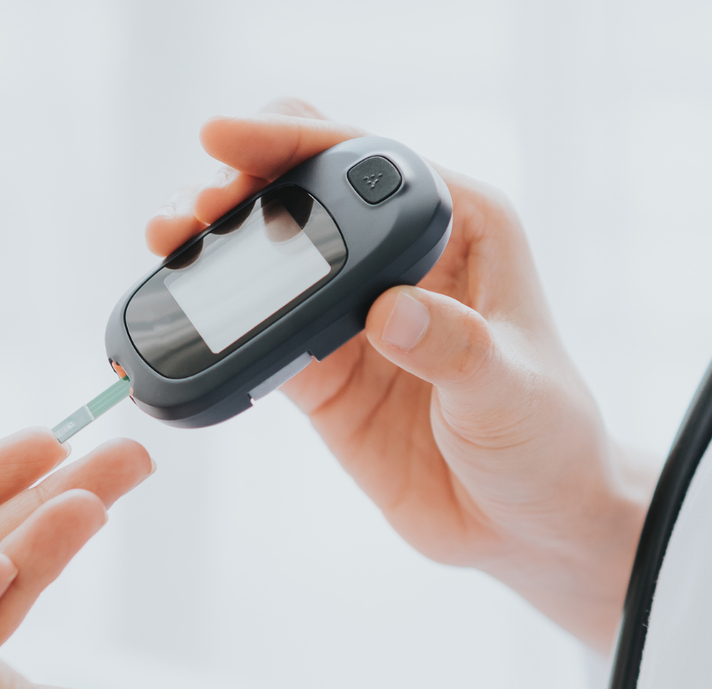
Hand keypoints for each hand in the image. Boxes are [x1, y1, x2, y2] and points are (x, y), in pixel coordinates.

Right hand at [149, 101, 652, 647]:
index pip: (365, 159)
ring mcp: (352, 313)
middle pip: (303, 193)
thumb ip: (453, 346)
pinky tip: (177, 309)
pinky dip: (213, 320)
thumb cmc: (546, 441)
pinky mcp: (319, 369)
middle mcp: (399, 257)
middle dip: (240, 184)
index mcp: (460, 226)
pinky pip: (255, 333)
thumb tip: (389, 310)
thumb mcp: (510, 390)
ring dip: (213, 244)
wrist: (524, 525)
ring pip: (268, 257)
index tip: (231, 140)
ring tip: (166, 240)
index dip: (294, 140)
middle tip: (195, 205)